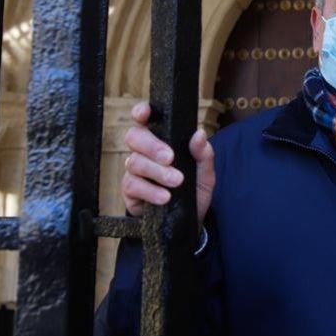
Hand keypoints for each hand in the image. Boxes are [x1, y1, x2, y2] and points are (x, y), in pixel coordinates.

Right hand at [120, 101, 214, 227]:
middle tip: (170, 158)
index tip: (144, 113)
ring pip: (134, 162)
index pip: (146, 121)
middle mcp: (144, 153)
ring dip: (157, 172)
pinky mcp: (130, 192)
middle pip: (134, 137)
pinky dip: (150, 191)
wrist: (190, 222)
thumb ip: (204, 154)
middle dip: (152, 146)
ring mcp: (135, 172)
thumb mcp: (205, 173)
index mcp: (162, 140)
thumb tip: (199, 134)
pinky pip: (132, 186)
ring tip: (176, 182)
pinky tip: (165, 197)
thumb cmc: (194, 191)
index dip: (141, 112)